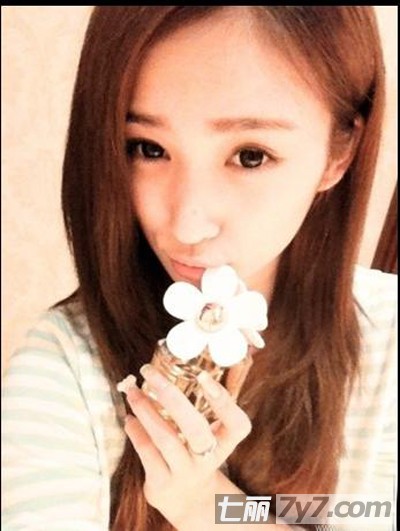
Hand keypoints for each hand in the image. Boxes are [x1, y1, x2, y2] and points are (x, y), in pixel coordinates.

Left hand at [124, 365, 251, 527]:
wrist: (189, 501)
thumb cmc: (198, 452)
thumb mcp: (212, 433)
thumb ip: (208, 404)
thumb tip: (195, 360)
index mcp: (226, 442)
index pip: (237, 424)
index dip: (223, 402)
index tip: (203, 376)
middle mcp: (209, 459)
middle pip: (195, 429)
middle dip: (170, 396)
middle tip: (149, 371)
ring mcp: (185, 473)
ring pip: (166, 439)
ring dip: (145, 410)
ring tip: (131, 390)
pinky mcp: (162, 485)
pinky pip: (147, 453)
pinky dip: (136, 431)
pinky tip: (129, 416)